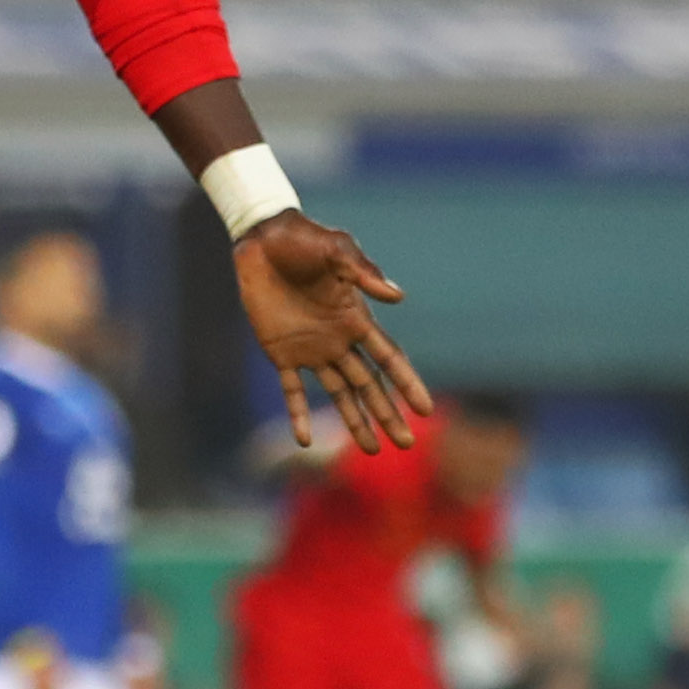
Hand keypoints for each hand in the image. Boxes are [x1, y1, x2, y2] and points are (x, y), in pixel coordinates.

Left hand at [232, 211, 433, 454]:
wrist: (263, 239)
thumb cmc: (304, 239)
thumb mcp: (337, 250)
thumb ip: (364, 273)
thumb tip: (398, 297)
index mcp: (356, 318)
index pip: (389, 358)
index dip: (407, 384)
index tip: (425, 410)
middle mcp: (339, 339)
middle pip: (370, 384)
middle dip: (388, 413)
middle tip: (405, 443)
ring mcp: (311, 349)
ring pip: (340, 393)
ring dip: (355, 421)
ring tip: (372, 449)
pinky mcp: (281, 352)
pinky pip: (292, 390)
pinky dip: (298, 415)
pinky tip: (304, 441)